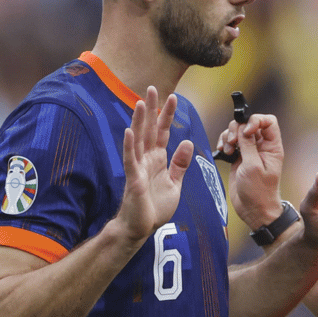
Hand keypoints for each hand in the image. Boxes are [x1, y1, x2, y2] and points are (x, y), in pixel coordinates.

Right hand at [114, 86, 193, 242]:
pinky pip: (130, 160)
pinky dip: (130, 146)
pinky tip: (129, 131)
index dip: (168, 115)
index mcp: (158, 160)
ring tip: (140, 103)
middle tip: (152, 88)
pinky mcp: (132, 179)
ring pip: (138, 140)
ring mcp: (138, 168)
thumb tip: (187, 143)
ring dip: (139, 121)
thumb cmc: (155, 208)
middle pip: (150, 130)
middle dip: (152, 110)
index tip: (173, 97)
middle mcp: (147, 160)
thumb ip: (180, 164)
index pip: (163, 132)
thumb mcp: (174, 184)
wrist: (140, 228)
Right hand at [218, 113, 284, 228]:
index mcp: (272, 147)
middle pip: (249, 123)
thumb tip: (243, 128)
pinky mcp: (238, 157)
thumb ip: (248, 145)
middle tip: (233, 142)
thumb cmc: (258, 191)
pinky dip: (224, 143)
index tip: (246, 131)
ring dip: (229, 136)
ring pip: (237, 131)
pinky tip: (223, 152)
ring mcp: (249, 151)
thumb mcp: (253, 167)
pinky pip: (230, 142)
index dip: (255, 121)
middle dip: (238, 129)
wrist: (253, 209)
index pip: (268, 121)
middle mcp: (261, 146)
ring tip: (228, 150)